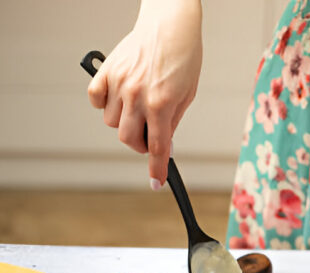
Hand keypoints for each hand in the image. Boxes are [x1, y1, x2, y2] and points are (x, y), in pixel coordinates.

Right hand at [87, 0, 202, 187]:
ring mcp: (119, 83)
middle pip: (128, 138)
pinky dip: (104, 105)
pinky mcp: (106, 71)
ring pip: (111, 121)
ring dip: (124, 123)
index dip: (156, 168)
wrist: (170, 26)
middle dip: (139, 144)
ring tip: (138, 108)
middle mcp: (138, 95)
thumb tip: (163, 145)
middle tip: (148, 136)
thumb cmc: (184, 59)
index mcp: (162, 103)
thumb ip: (172, 122)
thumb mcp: (187, 95)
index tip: (156, 183)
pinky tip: (118, 98)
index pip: (157, 146)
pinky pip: (96, 100)